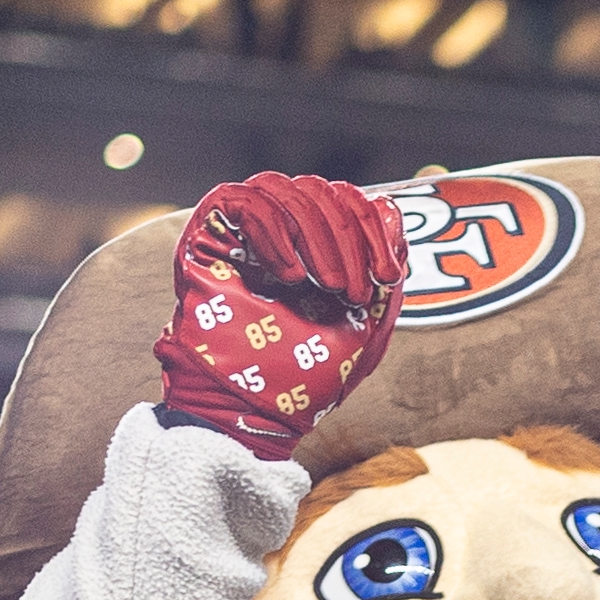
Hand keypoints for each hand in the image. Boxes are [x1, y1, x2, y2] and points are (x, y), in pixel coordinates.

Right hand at [156, 175, 406, 456]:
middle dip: (349, 237)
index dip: (374, 229)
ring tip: (324, 288)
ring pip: (287, 190)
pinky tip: (287, 277)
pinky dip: (275, 234)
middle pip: (321, 191)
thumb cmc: (303, 375)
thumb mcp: (366, 324)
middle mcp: (280, 229)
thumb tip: (392, 211)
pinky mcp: (208, 230)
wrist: (250, 410)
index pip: (348, 201)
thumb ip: (384, 269)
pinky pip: (245, 202)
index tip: (388, 276)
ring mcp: (242, 227)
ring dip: (316, 237)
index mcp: (314, 244)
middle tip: (350, 290)